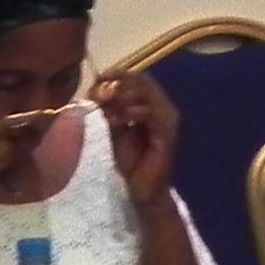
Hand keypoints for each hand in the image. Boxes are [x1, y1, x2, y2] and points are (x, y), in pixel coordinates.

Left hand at [95, 70, 181, 208]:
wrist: (144, 190)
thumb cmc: (131, 161)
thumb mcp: (114, 129)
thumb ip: (108, 109)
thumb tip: (95, 89)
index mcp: (152, 103)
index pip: (137, 78)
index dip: (117, 74)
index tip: (98, 78)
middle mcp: (164, 106)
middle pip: (143, 80)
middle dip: (118, 83)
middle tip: (99, 92)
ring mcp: (168, 119)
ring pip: (147, 93)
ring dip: (123, 95)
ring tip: (104, 105)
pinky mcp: (168, 133)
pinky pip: (151, 114)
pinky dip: (132, 112)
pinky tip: (116, 118)